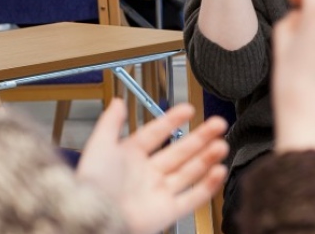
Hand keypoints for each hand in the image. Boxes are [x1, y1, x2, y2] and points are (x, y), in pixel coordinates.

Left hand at [77, 99, 228, 233]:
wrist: (95, 214)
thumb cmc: (93, 183)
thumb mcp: (100, 144)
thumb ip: (111, 122)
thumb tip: (117, 101)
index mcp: (130, 157)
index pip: (156, 133)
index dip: (172, 120)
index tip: (188, 109)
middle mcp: (147, 174)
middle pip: (180, 152)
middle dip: (200, 137)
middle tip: (218, 124)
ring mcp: (158, 192)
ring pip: (189, 172)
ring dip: (207, 158)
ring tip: (222, 144)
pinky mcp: (167, 212)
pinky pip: (192, 198)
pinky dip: (207, 186)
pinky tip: (218, 171)